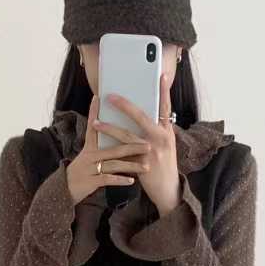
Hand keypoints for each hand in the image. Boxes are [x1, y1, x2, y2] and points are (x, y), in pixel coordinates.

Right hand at [65, 92, 151, 204]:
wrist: (64, 191)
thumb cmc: (83, 173)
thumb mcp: (89, 158)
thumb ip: (103, 149)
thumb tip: (122, 141)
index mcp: (89, 148)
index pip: (94, 127)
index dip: (95, 113)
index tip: (99, 98)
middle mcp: (89, 155)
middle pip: (113, 148)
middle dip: (132, 146)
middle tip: (148, 145)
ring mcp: (89, 168)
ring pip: (113, 164)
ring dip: (131, 165)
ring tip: (146, 167)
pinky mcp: (90, 181)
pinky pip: (107, 179)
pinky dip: (120, 180)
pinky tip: (132, 181)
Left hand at [91, 70, 181, 216]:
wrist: (168, 190)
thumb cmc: (164, 165)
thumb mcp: (165, 145)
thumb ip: (155, 131)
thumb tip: (142, 115)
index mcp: (167, 131)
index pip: (165, 106)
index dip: (163, 91)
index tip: (161, 75)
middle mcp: (161, 138)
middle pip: (142, 116)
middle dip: (124, 105)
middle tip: (110, 96)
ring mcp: (152, 151)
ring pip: (127, 135)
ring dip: (109, 127)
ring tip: (96, 121)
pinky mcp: (143, 164)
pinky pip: (123, 153)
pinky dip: (111, 147)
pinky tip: (99, 143)